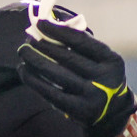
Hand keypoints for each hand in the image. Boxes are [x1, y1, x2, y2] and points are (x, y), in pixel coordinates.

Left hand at [17, 20, 136, 136]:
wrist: (112, 112)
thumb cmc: (100, 76)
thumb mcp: (101, 59)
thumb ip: (81, 43)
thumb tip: (50, 25)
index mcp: (111, 60)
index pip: (81, 41)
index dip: (58, 31)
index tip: (40, 23)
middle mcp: (104, 79)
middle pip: (66, 57)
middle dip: (43, 45)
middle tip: (28, 38)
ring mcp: (90, 96)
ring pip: (55, 74)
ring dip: (35, 60)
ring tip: (23, 51)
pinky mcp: (76, 110)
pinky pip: (49, 92)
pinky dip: (33, 79)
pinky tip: (24, 70)